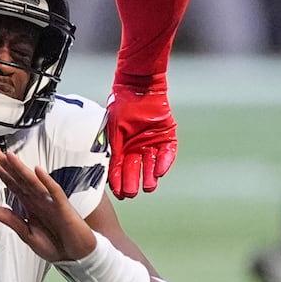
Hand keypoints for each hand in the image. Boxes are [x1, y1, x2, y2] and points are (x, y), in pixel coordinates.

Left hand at [0, 146, 95, 261]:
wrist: (76, 256)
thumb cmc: (55, 245)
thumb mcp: (27, 235)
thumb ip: (11, 220)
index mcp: (29, 204)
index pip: (12, 184)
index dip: (0, 171)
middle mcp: (39, 199)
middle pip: (19, 178)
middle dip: (6, 164)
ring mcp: (51, 202)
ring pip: (34, 182)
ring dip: (21, 169)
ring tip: (9, 157)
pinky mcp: (63, 208)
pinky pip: (55, 193)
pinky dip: (47, 182)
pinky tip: (38, 172)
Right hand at [104, 81, 176, 197]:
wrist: (139, 89)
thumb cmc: (122, 106)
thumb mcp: (114, 130)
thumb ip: (115, 150)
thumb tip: (113, 170)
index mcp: (122, 148)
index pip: (120, 169)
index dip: (118, 181)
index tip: (119, 192)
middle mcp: (137, 148)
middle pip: (135, 170)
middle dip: (133, 182)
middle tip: (131, 193)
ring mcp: (152, 144)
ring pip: (151, 165)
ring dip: (150, 176)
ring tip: (148, 187)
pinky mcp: (167, 138)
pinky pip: (167, 154)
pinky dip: (164, 162)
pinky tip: (159, 172)